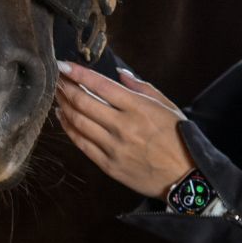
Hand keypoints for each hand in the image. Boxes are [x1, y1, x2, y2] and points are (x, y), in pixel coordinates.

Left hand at [54, 59, 194, 198]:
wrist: (185, 178)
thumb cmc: (179, 138)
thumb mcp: (168, 106)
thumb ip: (141, 87)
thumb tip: (119, 73)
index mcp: (139, 108)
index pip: (101, 85)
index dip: (78, 73)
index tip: (63, 65)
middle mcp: (123, 126)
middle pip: (83, 102)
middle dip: (65, 87)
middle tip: (56, 78)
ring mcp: (114, 147)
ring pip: (78, 122)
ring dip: (63, 106)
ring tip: (56, 94)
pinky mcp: (108, 165)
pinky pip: (81, 144)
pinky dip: (69, 128)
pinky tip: (63, 117)